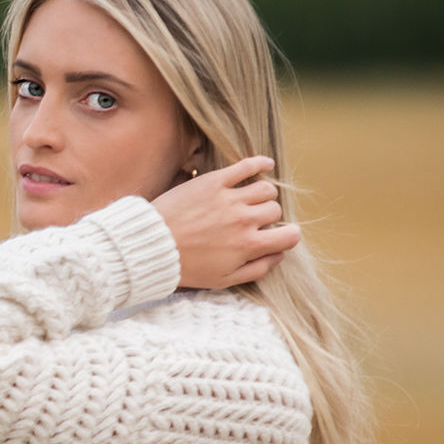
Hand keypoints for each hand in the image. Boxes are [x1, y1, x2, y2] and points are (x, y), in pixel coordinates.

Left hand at [151, 155, 299, 288]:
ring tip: (251, 201)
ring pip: (266, 189)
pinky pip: (247, 166)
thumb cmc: (187, 266)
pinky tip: (266, 165)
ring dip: (263, 195)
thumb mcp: (223, 280)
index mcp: (248, 245)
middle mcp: (244, 220)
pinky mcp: (215, 181)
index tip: (278, 236)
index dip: (287, 237)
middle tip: (252, 221)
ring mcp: (230, 198)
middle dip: (269, 217)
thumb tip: (279, 256)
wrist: (153, 245)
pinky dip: (261, 163)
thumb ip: (256, 270)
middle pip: (275, 210)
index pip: (289, 236)